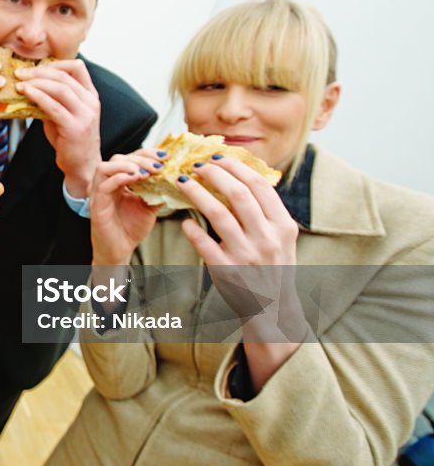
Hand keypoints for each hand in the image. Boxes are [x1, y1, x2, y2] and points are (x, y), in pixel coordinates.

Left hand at [15, 59, 100, 197]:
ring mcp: (85, 115)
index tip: (35, 67)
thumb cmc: (69, 140)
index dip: (55, 63)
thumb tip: (28, 84)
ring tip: (19, 83)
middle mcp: (91, 102)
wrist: (81, 167)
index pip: (77, 67)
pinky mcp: (74, 127)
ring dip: (36, 82)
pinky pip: (53, 106)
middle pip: (64, 76)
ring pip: (59, 88)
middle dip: (39, 72)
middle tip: (19, 73)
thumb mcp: (63, 114)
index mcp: (90, 95)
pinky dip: (37, 96)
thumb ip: (52, 99)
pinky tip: (25, 93)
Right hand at [89, 149, 163, 264]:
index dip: (146, 154)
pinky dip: (119, 178)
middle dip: (140, 158)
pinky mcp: (96, 205)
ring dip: (126, 165)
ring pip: (104, 168)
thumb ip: (157, 191)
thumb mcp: (149, 206)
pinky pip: (103, 186)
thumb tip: (174, 179)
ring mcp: (99, 193)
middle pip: (117, 158)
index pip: (129, 158)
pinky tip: (135, 179)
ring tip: (145, 171)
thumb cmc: (130, 229)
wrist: (120, 251)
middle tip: (158, 166)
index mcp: (119, 181)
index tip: (165, 157)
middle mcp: (107, 184)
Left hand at [177, 156, 307, 389]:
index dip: (237, 167)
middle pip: (238, 194)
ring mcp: (247, 255)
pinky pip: (204, 244)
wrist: (272, 308)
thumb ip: (267, 211)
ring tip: (182, 183)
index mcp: (283, 226)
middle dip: (214, 174)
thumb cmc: (273, 266)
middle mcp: (267, 238)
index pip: (260, 186)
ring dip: (197, 194)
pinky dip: (191, 230)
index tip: (218, 157)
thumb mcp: (281, 238)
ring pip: (217, 214)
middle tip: (196, 166)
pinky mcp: (227, 271)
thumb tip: (246, 174)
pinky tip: (183, 221)